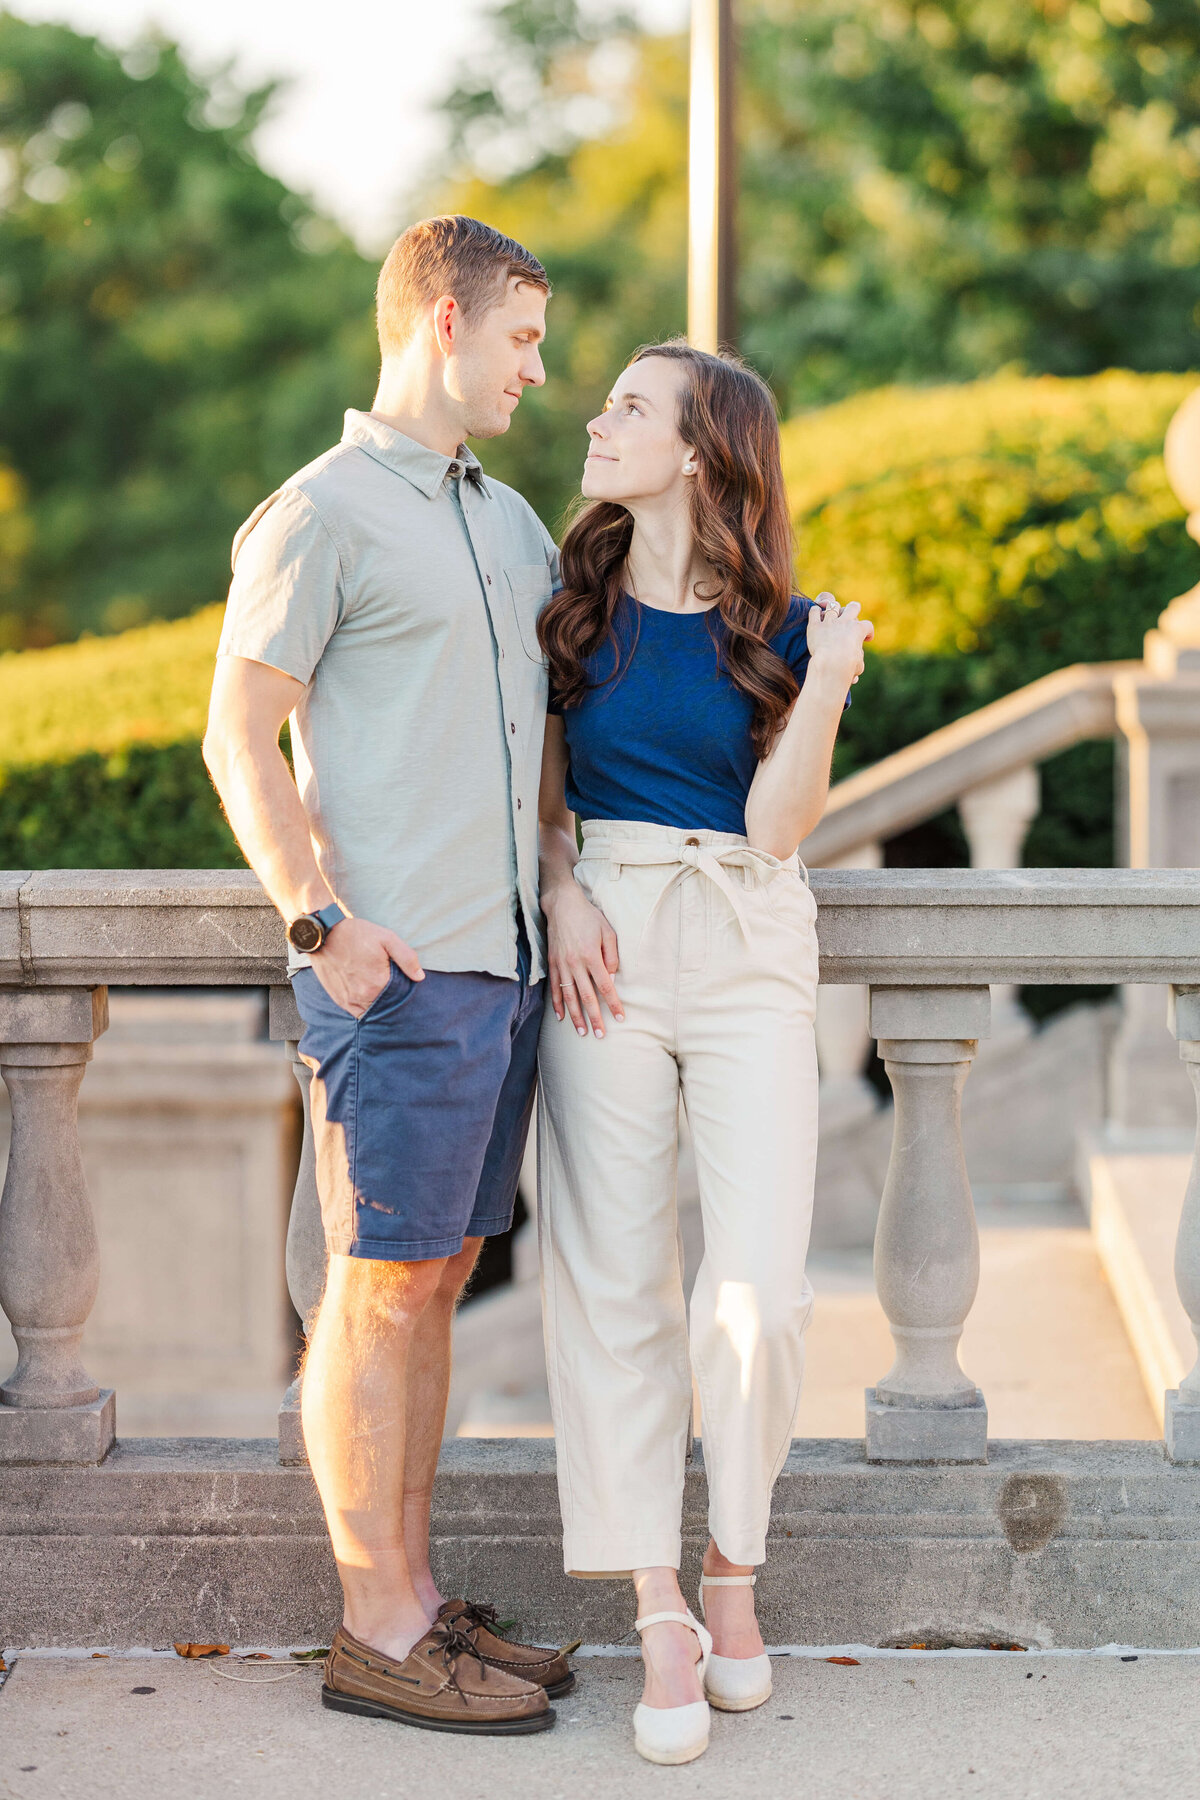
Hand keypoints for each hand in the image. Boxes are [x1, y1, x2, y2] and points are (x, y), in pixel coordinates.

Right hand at [309, 915, 423, 1016]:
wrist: (324, 933)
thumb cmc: (357, 934)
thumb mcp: (387, 939)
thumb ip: (406, 958)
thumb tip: (420, 977)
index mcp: (378, 983)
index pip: (399, 998)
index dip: (404, 993)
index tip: (405, 986)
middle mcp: (363, 996)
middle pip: (385, 1007)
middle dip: (392, 1002)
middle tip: (394, 991)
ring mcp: (349, 1000)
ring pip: (371, 1012)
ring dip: (378, 1007)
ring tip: (382, 995)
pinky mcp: (339, 1000)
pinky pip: (356, 1012)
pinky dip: (364, 1008)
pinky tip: (369, 998)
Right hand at [544, 878, 622, 1037]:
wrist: (562, 904)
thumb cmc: (589, 917)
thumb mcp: (608, 931)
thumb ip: (612, 956)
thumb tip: (612, 978)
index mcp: (592, 956)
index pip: (606, 986)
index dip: (613, 1004)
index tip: (620, 1018)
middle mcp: (576, 963)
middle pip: (587, 997)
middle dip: (595, 1018)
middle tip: (600, 1035)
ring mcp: (562, 964)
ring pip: (569, 996)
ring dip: (576, 1016)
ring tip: (582, 1032)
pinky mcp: (552, 963)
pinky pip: (555, 988)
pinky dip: (557, 1004)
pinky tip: (561, 1017)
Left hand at [806, 591, 872, 690]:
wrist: (831, 664)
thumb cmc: (847, 667)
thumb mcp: (858, 667)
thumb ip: (857, 665)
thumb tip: (854, 676)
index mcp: (858, 630)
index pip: (867, 626)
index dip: (868, 632)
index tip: (867, 639)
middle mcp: (845, 622)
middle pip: (853, 607)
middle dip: (854, 608)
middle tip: (852, 612)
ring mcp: (829, 622)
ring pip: (833, 606)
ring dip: (833, 608)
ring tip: (832, 613)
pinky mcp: (814, 626)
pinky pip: (814, 612)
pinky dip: (815, 612)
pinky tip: (816, 615)